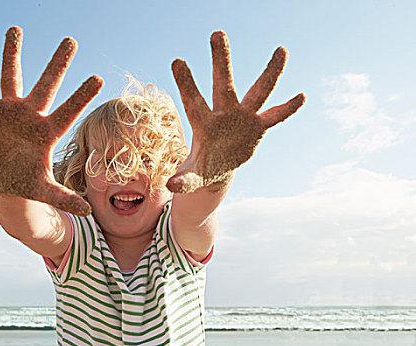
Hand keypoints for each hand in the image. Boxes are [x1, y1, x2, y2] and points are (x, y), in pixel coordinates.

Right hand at [0, 26, 102, 215]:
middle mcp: (31, 116)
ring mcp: (10, 111)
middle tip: (71, 40)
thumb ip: (63, 198)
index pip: (68, 111)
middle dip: (58, 63)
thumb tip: (87, 212)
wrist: (5, 177)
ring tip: (16, 29)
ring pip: (11, 77)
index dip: (81, 96)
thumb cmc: (27, 180)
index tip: (99, 78)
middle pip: (46, 85)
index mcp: (47, 132)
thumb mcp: (43, 190)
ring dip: (12, 54)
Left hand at [167, 31, 305, 192]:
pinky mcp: (258, 126)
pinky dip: (287, 108)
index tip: (177, 60)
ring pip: (258, 92)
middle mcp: (224, 113)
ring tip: (282, 49)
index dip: (186, 83)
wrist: (218, 167)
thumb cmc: (201, 167)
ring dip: (270, 73)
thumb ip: (183, 180)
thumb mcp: (192, 176)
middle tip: (217, 33)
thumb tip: (170, 187)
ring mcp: (243, 117)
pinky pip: (275, 116)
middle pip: (223, 84)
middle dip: (220, 61)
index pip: (193, 100)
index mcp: (203, 123)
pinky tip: (302, 95)